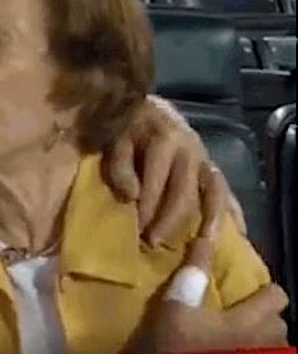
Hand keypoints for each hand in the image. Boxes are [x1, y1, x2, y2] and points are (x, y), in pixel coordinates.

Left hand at [102, 96, 231, 243]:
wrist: (149, 108)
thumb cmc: (128, 128)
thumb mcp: (116, 140)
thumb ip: (120, 167)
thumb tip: (131, 196)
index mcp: (166, 140)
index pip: (157, 179)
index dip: (147, 206)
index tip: (137, 230)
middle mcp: (192, 149)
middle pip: (185, 191)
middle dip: (170, 220)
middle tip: (154, 243)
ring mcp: (205, 160)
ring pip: (214, 193)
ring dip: (209, 221)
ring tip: (203, 245)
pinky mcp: (212, 169)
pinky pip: (226, 192)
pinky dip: (232, 213)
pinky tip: (237, 234)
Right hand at [147, 237, 287, 353]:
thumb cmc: (179, 349)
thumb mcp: (176, 308)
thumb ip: (193, 273)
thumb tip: (206, 236)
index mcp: (251, 319)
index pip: (278, 294)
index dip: (263, 289)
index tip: (243, 290)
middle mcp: (267, 342)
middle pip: (278, 320)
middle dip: (263, 314)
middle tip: (236, 313)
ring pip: (273, 343)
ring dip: (259, 337)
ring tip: (234, 337)